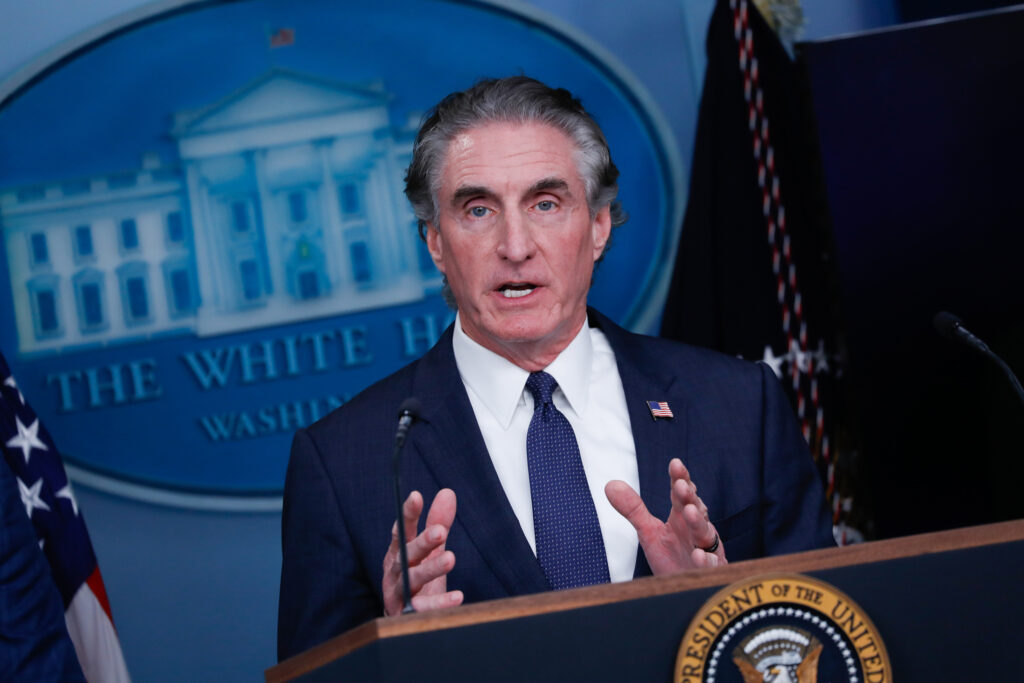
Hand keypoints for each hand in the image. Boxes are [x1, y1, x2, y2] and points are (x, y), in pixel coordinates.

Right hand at [382, 488, 463, 615]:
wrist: (403, 620)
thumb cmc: (417, 578)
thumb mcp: (428, 549)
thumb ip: (437, 522)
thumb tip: (447, 492)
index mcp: (399, 552)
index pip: (402, 530)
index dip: (408, 514)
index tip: (416, 496)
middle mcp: (396, 570)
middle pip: (406, 554)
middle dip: (422, 542)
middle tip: (440, 531)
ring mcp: (398, 593)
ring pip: (412, 580)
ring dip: (430, 569)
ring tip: (450, 558)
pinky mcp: (406, 614)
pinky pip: (422, 609)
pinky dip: (439, 603)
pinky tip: (457, 596)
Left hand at [605, 458, 725, 572]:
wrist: (684, 588)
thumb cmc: (672, 557)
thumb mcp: (649, 532)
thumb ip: (633, 509)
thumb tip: (610, 484)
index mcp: (682, 517)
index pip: (681, 494)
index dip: (679, 478)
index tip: (675, 464)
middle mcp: (696, 529)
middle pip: (695, 508)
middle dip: (689, 497)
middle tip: (681, 485)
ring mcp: (706, 549)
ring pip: (705, 533)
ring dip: (698, 521)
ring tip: (689, 511)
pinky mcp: (711, 570)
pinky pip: (710, 565)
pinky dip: (705, 560)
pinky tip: (698, 555)